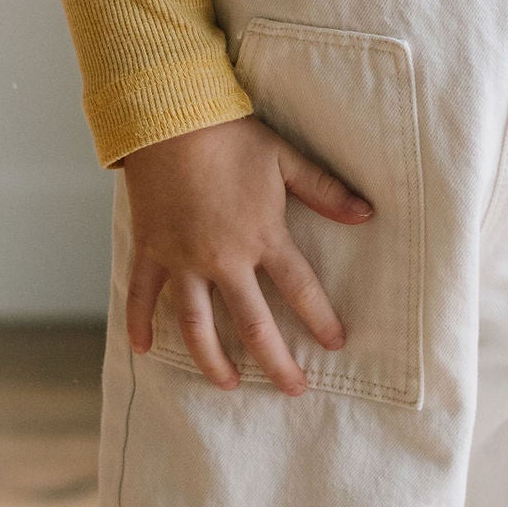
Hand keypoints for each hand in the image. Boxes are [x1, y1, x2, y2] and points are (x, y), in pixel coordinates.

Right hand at [122, 116, 372, 395]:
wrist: (168, 118)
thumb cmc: (230, 136)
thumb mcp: (285, 160)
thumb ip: (326, 191)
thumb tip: (368, 213)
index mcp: (262, 236)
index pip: (300, 289)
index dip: (321, 319)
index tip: (335, 344)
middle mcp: (223, 258)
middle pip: (253, 323)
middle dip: (275, 361)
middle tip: (293, 388)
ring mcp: (183, 258)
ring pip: (196, 324)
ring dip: (213, 359)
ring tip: (228, 382)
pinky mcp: (151, 250)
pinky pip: (142, 295)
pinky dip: (140, 323)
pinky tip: (144, 350)